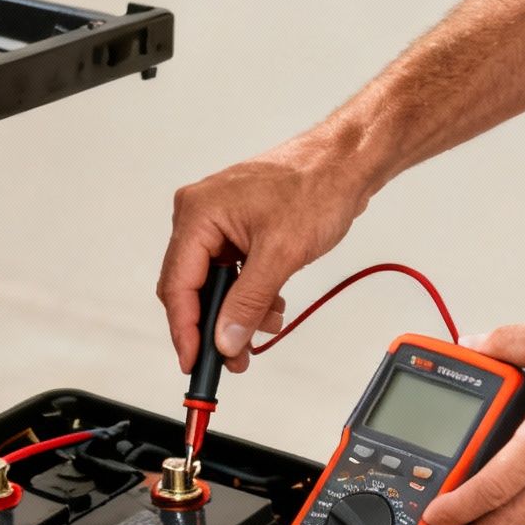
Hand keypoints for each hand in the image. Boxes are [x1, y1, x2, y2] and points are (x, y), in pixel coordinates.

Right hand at [158, 128, 373, 373]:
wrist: (346, 163)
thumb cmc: (317, 185)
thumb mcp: (281, 253)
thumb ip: (248, 302)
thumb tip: (226, 338)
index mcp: (198, 213)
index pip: (178, 284)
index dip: (185, 329)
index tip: (194, 361)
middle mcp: (200, 215)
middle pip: (190, 287)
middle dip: (213, 325)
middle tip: (231, 356)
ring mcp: (218, 221)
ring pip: (212, 283)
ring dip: (235, 311)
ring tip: (262, 327)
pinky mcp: (236, 228)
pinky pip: (230, 271)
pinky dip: (247, 294)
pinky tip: (269, 306)